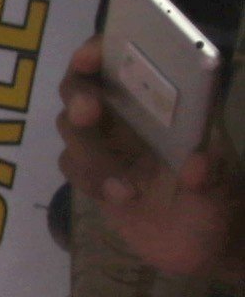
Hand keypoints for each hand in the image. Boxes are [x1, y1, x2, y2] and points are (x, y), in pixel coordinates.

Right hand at [59, 66, 244, 279]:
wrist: (197, 247)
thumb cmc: (216, 208)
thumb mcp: (223, 193)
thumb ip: (212, 179)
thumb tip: (198, 163)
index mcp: (163, 102)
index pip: (126, 59)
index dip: (103, 49)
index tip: (91, 55)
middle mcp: (129, 115)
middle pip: (83, 87)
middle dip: (80, 94)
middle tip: (89, 111)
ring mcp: (107, 144)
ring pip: (73, 128)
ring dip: (88, 150)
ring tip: (121, 185)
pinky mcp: (91, 174)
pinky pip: (73, 166)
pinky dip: (91, 180)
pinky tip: (121, 197)